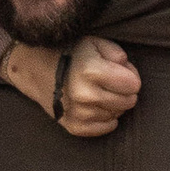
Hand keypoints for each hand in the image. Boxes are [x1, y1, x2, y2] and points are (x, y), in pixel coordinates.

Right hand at [0, 34, 141, 137]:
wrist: (35, 68)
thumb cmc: (70, 54)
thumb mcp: (94, 43)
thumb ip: (117, 54)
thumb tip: (127, 71)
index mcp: (91, 71)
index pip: (134, 85)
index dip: (130, 76)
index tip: (121, 72)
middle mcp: (85, 95)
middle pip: (128, 102)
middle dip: (125, 91)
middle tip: (111, 82)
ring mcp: (78, 113)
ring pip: (117, 114)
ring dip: (113, 104)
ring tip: (99, 92)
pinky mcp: (73, 126)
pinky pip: (105, 128)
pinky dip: (105, 118)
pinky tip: (96, 106)